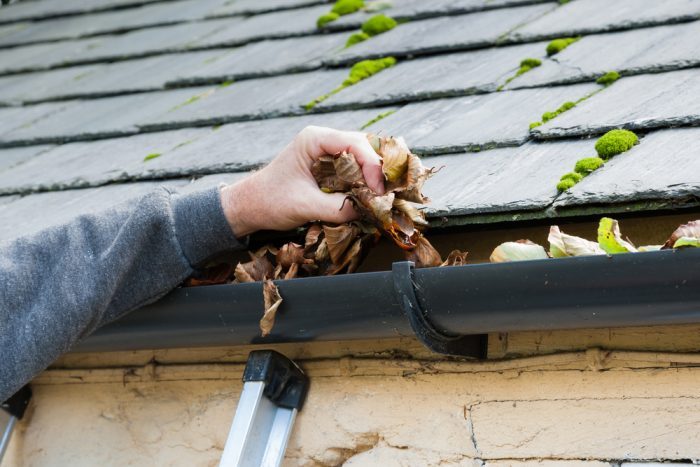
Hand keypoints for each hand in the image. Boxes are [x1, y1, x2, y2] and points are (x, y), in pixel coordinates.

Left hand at [220, 126, 383, 236]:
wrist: (250, 206)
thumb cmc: (270, 201)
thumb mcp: (306, 206)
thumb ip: (338, 208)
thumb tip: (368, 210)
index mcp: (314, 139)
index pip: (355, 144)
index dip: (372, 165)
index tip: (377, 191)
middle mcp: (322, 140)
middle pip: (363, 147)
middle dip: (376, 169)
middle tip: (384, 193)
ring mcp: (325, 152)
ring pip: (361, 157)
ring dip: (371, 175)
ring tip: (379, 196)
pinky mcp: (327, 166)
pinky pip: (353, 168)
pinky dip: (363, 181)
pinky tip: (368, 196)